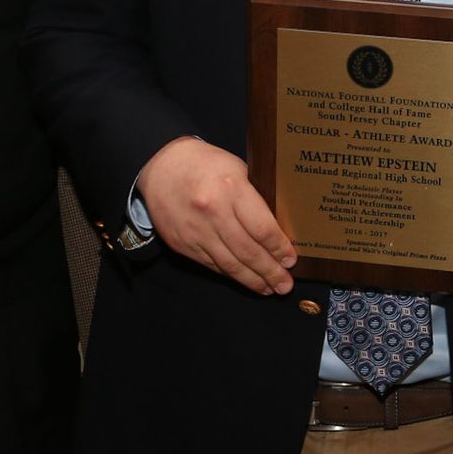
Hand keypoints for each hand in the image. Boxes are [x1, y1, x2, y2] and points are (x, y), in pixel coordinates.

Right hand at [139, 136, 295, 294]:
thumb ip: (256, 196)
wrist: (161, 167)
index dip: (279, 249)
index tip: (291, 260)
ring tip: (269, 289)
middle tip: (285, 285)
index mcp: (231, 189)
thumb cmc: (204, 164)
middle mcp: (213, 212)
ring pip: (230, 264)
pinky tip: (245, 279)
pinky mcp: (183, 244)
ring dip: (252, 280)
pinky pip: (212, 265)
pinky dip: (231, 274)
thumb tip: (280, 227)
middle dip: (270, 272)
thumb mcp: (237, 169)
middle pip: (248, 251)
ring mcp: (196, 231)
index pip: (262, 228)